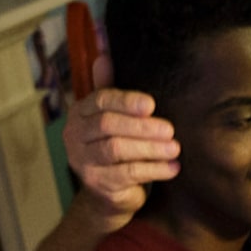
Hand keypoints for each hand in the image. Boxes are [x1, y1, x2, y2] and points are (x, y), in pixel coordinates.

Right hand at [65, 55, 178, 222]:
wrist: (107, 195)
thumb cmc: (114, 149)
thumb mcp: (111, 117)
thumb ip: (108, 89)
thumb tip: (104, 55)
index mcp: (80, 114)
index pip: (100, 101)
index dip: (126, 101)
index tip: (150, 104)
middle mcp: (76, 136)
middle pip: (109, 125)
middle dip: (142, 127)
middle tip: (170, 130)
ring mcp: (84, 162)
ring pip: (118, 150)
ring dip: (150, 148)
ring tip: (175, 148)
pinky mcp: (98, 184)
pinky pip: (129, 174)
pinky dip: (154, 169)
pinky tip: (173, 167)